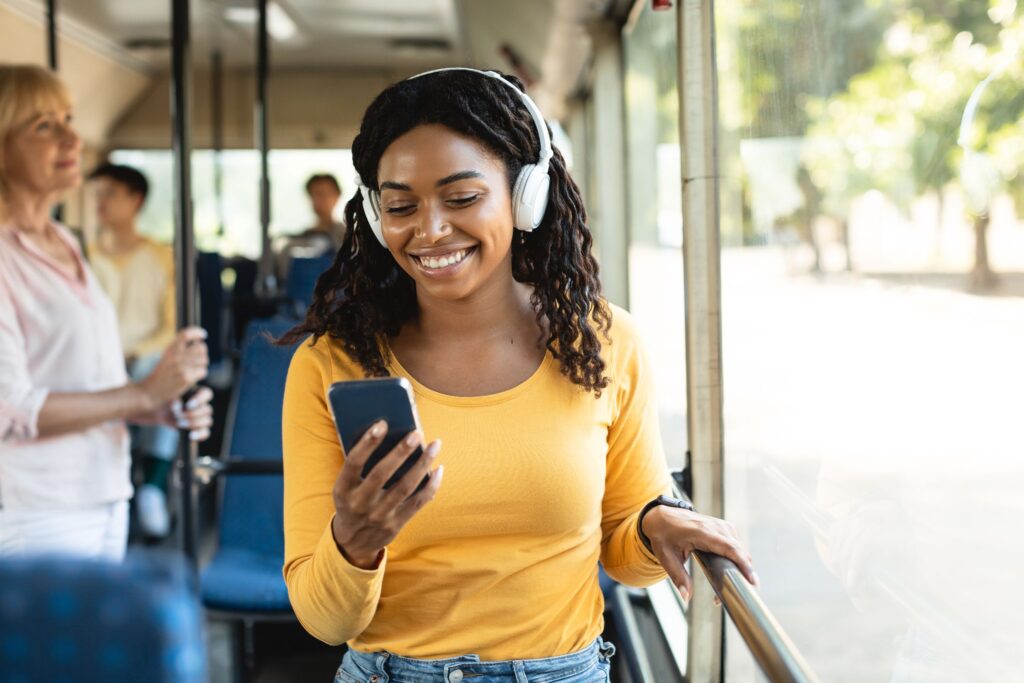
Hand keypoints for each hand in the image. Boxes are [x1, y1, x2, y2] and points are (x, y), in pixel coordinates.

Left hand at [131, 386, 213, 441]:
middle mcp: (198, 404)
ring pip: (207, 421)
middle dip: (192, 414)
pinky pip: (204, 432)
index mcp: (195, 392)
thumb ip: (178, 391)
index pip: (207, 394)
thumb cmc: (156, 396)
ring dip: (194, 423)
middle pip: (207, 410)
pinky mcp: (193, 428)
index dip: (200, 400)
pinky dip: (200, 434)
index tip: (188, 405)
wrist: (147, 408)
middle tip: (177, 415)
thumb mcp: (168, 390)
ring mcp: (196, 417)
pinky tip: (191, 435)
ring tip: (179, 422)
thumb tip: (182, 400)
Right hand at [137, 328, 208, 409]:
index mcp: (169, 349)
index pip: (185, 334)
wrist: (150, 392)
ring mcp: (181, 367)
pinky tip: (193, 378)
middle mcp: (175, 356)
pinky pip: (203, 371)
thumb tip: (200, 344)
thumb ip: (179, 351)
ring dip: (202, 365)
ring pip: (204, 359)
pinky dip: (200, 374)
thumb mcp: (166, 358)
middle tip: (198, 360)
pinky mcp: (186, 378)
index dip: (196, 332)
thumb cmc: (161, 376)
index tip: (203, 334)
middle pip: (201, 347)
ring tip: (194, 370)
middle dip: (203, 353)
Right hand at [330, 421, 443, 568]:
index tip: (382, 423)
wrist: (352, 543)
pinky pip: (418, 502)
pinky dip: (431, 485)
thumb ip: (361, 467)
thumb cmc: (352, 502)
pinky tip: (439, 469)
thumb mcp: (346, 487)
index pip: (353, 462)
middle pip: (382, 474)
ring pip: (405, 487)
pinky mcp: (396, 525)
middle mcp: (360, 504)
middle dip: (401, 451)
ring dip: (423, 464)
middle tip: (417, 433)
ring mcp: (379, 516)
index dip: (367, 443)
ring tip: (435, 445)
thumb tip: (392, 437)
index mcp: (343, 490)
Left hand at [642, 506, 758, 601]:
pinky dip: (737, 557)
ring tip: (730, 584)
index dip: (743, 564)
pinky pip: (737, 544)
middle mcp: (715, 527)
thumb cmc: (663, 536)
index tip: (752, 581)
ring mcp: (721, 525)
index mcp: (702, 532)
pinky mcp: (724, 527)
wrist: (662, 517)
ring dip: (740, 566)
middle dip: (743, 572)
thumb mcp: (666, 558)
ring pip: (740, 548)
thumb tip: (686, 596)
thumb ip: (678, 577)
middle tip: (738, 593)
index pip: (730, 548)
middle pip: (739, 551)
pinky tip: (731, 569)